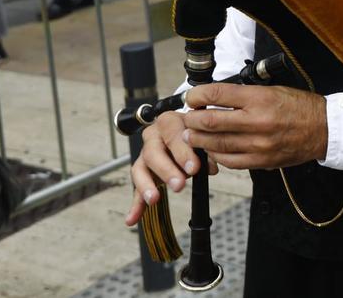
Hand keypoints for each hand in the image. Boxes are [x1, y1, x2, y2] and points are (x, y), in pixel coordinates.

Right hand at [126, 111, 215, 225]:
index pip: (173, 134)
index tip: (194, 168)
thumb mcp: (204, 136)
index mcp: (170, 122)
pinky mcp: (143, 172)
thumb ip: (207, 150)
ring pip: (140, 169)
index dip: (183, 151)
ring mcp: (145, 154)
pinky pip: (137, 189)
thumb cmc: (196, 133)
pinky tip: (132, 219)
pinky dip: (135, 205)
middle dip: (166, 170)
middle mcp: (153, 136)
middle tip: (179, 184)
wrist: (188, 131)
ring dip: (146, 186)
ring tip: (154, 199)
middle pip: (153, 152)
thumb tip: (210, 167)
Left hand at [181, 83, 328, 170]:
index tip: (192, 98)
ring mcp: (259, 144)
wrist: (324, 129)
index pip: (218, 94)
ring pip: (216, 144)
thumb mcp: (273, 90)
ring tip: (192, 135)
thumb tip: (215, 98)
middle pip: (210, 121)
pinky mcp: (262, 161)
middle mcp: (258, 122)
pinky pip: (230, 161)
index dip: (197, 96)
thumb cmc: (300, 107)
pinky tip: (213, 149)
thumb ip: (243, 96)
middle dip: (192, 120)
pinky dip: (216, 155)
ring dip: (199, 139)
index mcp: (261, 99)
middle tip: (187, 118)